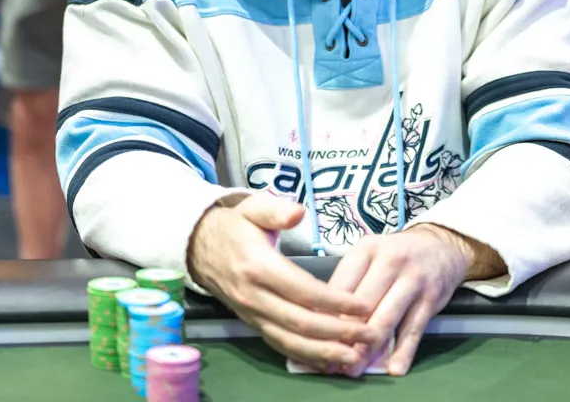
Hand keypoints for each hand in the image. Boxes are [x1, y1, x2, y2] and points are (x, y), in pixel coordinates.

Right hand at [187, 195, 380, 370]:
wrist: (199, 247)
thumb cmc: (234, 226)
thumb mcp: (252, 207)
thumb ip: (275, 209)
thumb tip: (298, 212)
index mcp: (258, 265)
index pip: (302, 289)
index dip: (334, 301)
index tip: (363, 306)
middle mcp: (254, 295)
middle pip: (300, 321)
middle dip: (337, 332)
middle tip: (370, 335)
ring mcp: (252, 313)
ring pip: (290, 340)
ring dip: (323, 352)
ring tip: (354, 358)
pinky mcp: (252, 323)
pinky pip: (279, 345)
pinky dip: (304, 356)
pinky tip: (327, 362)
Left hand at [327, 224, 476, 376]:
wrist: (441, 246)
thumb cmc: (397, 255)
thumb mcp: (370, 256)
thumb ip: (350, 282)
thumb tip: (324, 319)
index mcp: (367, 249)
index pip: (342, 284)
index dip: (327, 313)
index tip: (316, 336)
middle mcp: (390, 261)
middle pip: (363, 303)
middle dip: (345, 334)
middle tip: (331, 357)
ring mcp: (413, 280)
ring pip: (387, 318)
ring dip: (369, 348)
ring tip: (354, 368)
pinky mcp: (431, 298)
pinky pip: (414, 329)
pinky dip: (404, 351)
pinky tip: (394, 368)